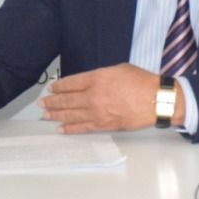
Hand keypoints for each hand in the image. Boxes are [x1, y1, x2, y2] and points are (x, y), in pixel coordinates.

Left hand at [39, 64, 178, 133]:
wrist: (156, 100)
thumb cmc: (141, 82)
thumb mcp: (119, 69)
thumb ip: (101, 75)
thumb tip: (91, 82)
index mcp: (96, 78)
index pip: (71, 83)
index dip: (59, 86)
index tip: (51, 88)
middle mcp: (93, 95)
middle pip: (66, 99)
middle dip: (52, 102)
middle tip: (42, 103)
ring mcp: (97, 112)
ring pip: (70, 114)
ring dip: (56, 115)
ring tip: (45, 115)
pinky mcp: (103, 125)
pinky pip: (82, 127)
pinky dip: (70, 128)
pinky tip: (60, 129)